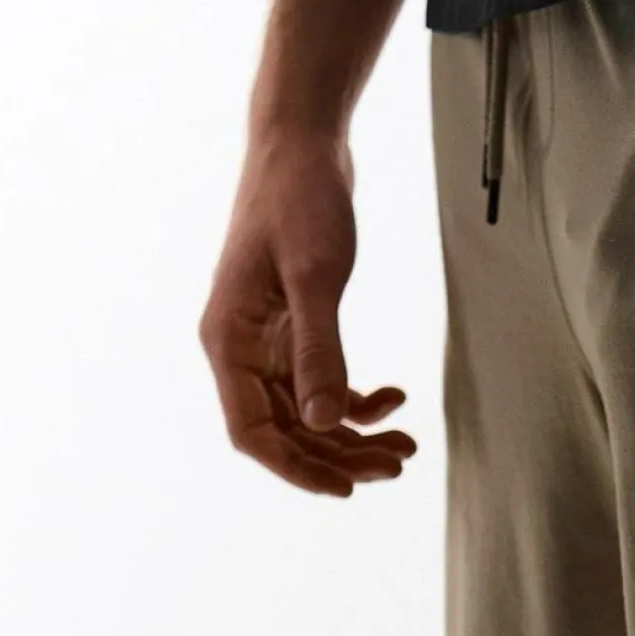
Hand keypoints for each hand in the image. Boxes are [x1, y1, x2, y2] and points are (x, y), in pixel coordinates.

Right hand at [200, 133, 415, 496]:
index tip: (346, 489)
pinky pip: (321, 386)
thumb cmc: (299, 199)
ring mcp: (266, 342)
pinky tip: (396, 397)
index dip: (296, 469)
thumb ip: (320, 352)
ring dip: (355, 437)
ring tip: (406, 446)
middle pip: (285, 432)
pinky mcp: (293, 329)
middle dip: (340, 457)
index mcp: (228, 342)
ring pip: (307, 415)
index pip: (253, 432)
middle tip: (397, 465)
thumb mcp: (314, 277)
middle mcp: (240, 350)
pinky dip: (359, 402)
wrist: (302, 145)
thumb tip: (325, 423)